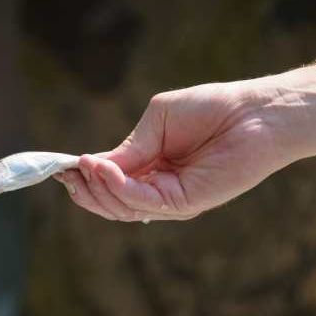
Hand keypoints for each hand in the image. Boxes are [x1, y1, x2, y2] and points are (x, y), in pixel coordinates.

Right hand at [56, 80, 296, 221]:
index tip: (60, 168)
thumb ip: (129, 147)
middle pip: (111, 202)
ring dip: (97, 189)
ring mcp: (171, 199)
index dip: (84, 176)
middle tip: (67, 174)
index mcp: (150, 167)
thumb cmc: (211, 108)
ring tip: (83, 168)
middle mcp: (158, 188)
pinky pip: (142, 202)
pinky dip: (119, 188)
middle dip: (85, 190)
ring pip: (122, 207)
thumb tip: (93, 165)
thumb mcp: (157, 121)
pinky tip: (104, 170)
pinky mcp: (184, 203)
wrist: (255, 113)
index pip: (110, 180)